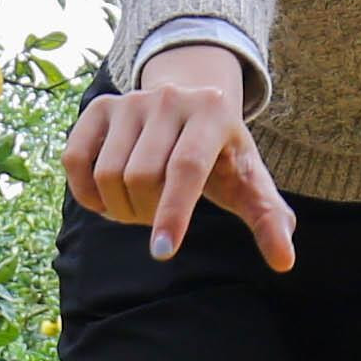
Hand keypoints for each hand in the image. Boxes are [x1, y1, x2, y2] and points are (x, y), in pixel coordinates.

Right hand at [62, 41, 298, 270]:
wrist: (191, 105)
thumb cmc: (223, 156)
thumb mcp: (250, 182)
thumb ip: (269, 219)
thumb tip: (285, 261)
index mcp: (212, 112)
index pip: (186, 168)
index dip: (172, 213)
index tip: (162, 253)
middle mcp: (169, 98)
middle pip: (141, 176)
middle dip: (146, 214)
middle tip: (158, 222)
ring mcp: (130, 100)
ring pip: (108, 173)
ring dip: (118, 207)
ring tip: (138, 209)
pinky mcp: (100, 107)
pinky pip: (75, 159)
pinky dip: (86, 193)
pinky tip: (105, 200)